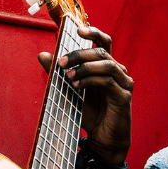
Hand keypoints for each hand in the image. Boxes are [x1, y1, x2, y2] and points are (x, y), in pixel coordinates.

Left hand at [38, 27, 132, 164]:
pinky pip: (108, 81)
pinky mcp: (124, 96)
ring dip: (85, 67)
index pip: (103, 41)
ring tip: (68, 76)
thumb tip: (42, 54)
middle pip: (102, 51)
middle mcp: (117, 70)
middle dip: (79, 54)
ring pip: (107, 64)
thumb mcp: (69, 90)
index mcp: (106, 65)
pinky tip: (77, 86)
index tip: (77, 30)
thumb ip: (58, 73)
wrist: (102, 138)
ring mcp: (123, 82)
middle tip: (61, 62)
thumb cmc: (90, 113)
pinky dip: (90, 81)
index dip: (92, 32)